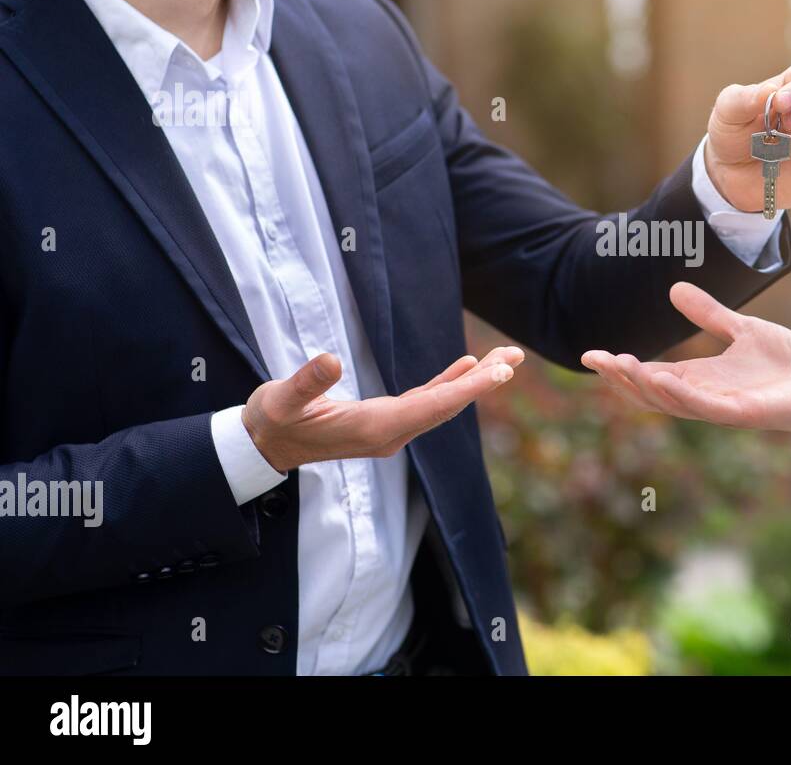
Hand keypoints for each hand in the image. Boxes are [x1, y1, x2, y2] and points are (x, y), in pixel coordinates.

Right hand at [242, 346, 525, 472]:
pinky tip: (469, 367)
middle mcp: (390, 433)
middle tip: (515, 357)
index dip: (468, 388)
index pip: (432, 405)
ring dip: (474, 382)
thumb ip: (306, 383)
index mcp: (373, 428)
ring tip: (505, 359)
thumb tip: (330, 360)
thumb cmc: (271, 421)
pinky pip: (427, 402)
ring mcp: (390, 429)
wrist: (263, 446)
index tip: (499, 372)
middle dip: (484, 382)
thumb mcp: (281, 400)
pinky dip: (450, 383)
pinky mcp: (384, 421)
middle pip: (446, 405)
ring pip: (441, 403)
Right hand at [581, 283, 790, 439]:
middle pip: (651, 394)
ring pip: (671, 403)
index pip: (651, 375)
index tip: (593, 355)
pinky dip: (680, 395)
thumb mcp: (742, 329)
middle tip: (597, 360)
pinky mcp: (743, 414)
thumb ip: (709, 314)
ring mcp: (722, 408)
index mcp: (701, 378)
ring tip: (622, 365)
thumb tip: (674, 289)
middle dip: (622, 380)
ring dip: (644, 386)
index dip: (622, 368)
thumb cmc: (787, 363)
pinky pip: (704, 408)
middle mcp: (705, 396)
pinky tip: (662, 379)